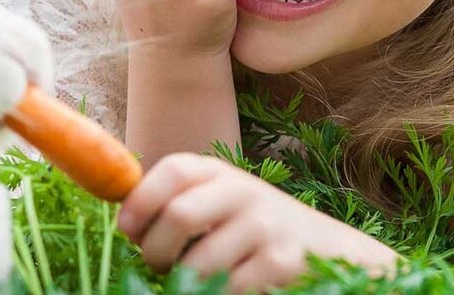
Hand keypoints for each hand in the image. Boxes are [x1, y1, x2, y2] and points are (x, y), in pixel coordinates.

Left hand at [117, 154, 398, 293]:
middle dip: (154, 252)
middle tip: (157, 267)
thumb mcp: (220, 203)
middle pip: (178, 215)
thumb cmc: (255, 230)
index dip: (140, 200)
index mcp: (219, 173)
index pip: (171, 170)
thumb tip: (124, 218)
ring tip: (189, 283)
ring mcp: (265, 226)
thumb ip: (179, 202)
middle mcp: (243, 191)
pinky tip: (224, 290)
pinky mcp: (282, 263)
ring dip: (182, 284)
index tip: (126, 230)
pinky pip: (227, 289)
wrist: (329, 250)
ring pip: (198, 264)